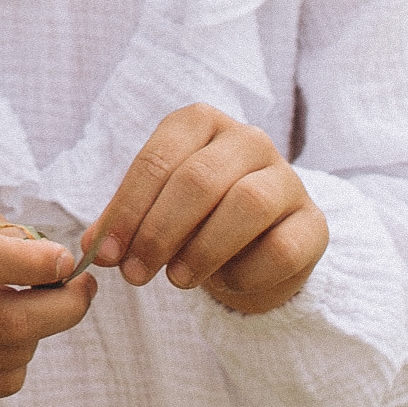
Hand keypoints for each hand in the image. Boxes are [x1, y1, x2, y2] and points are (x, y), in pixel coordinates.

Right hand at [0, 195, 94, 397]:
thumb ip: (7, 233)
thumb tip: (58, 270)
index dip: (36, 264)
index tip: (66, 260)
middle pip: (9, 321)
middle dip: (65, 308)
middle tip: (82, 290)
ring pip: (13, 354)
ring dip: (41, 331)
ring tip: (34, 305)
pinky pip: (2, 382)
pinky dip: (21, 359)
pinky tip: (10, 334)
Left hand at [83, 104, 327, 316]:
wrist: (259, 247)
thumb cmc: (197, 220)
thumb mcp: (155, 212)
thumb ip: (126, 223)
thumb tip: (93, 247)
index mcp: (201, 123)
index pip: (158, 159)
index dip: (128, 209)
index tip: (106, 255)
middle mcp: (248, 139)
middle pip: (199, 179)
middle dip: (160, 231)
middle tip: (135, 275)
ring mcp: (287, 177)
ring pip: (246, 205)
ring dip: (203, 249)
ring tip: (177, 281)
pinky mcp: (314, 222)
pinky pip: (282, 247)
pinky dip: (246, 271)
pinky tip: (225, 283)